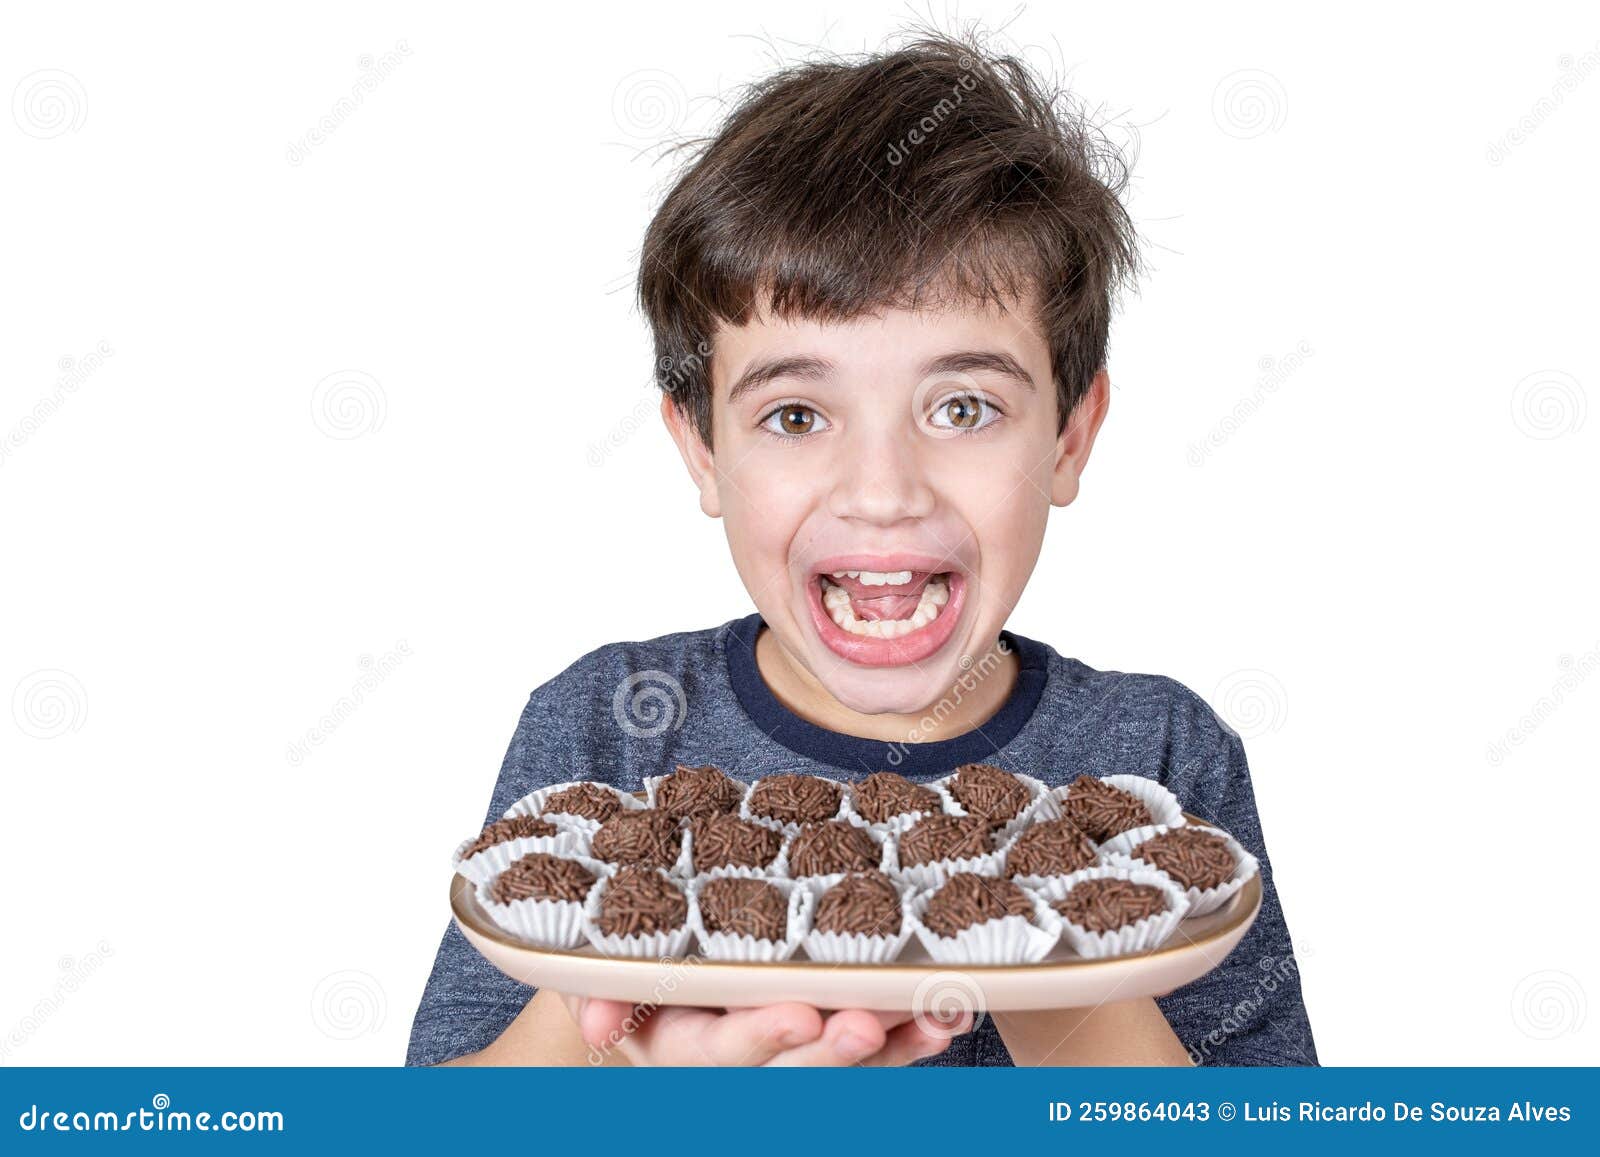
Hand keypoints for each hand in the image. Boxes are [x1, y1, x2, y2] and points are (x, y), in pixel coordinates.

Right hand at [563, 995, 970, 1065]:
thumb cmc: (636, 959)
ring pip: (850, 1067)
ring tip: (934, 1019)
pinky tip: (949, 1018)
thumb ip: (603, 991)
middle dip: (834, 1054)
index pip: (726, 1050)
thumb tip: (594, 1024)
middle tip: (866, 1023)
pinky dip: (916, 1038)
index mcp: (687, 1045)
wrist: (655, 966)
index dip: (762, 1035)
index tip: (799, 1015)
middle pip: (795, 1072)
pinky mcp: (836, 1044)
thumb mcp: (602, 972)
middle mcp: (746, 1064)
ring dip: (895, 1047)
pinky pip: (881, 1053)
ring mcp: (796, 1058)